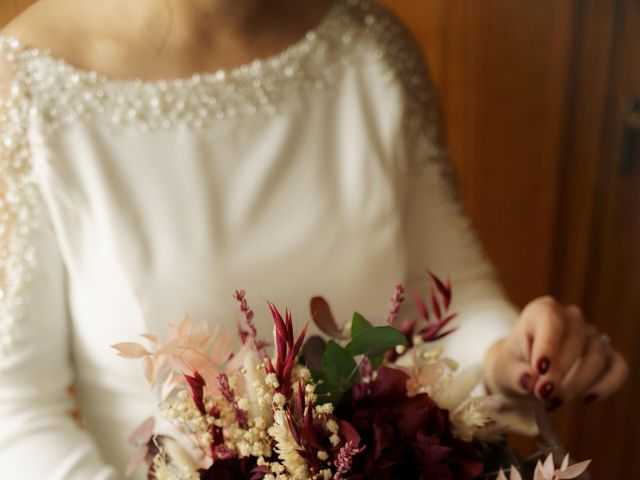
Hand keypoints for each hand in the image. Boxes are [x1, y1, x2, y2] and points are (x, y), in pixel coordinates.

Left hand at [483, 296, 628, 410]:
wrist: (523, 372)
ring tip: (551, 402)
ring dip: (576, 384)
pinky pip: (618, 367)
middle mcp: (570, 318)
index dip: (548, 345)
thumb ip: (514, 374)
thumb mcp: (503, 369)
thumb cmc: (512, 365)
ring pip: (597, 355)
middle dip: (560, 372)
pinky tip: (585, 400)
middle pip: (576, 340)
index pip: (551, 320)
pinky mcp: (606, 355)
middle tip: (542, 395)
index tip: (539, 370)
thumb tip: (528, 381)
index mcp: (542, 310)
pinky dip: (606, 385)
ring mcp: (591, 335)